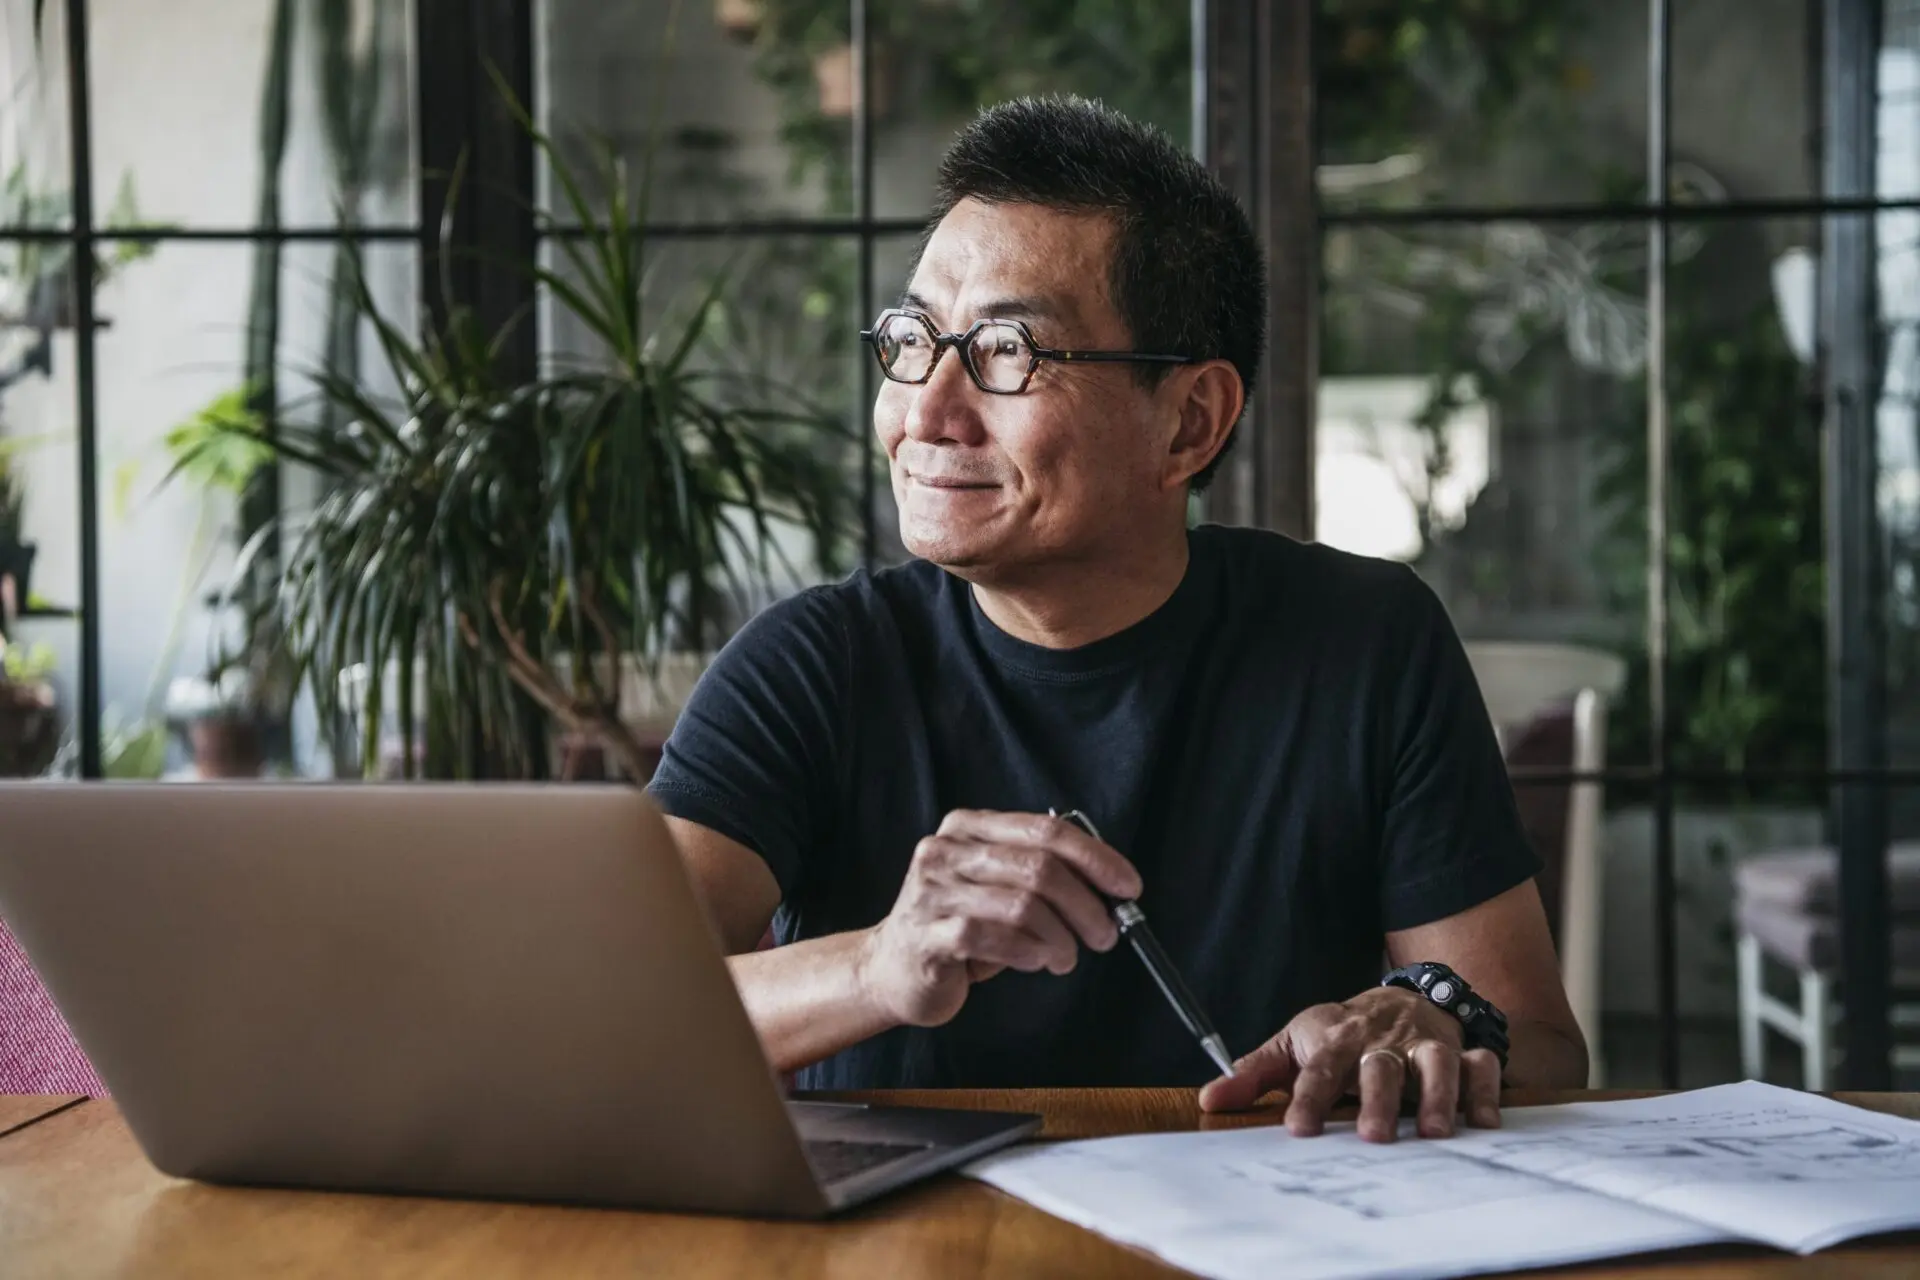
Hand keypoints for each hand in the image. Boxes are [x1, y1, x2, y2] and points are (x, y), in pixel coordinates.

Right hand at [856, 809, 1142, 1028]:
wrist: (892, 968)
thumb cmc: (958, 926)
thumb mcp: (997, 887)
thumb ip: (1041, 875)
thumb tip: (1110, 888)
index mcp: (969, 828)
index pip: (1045, 830)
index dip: (1095, 858)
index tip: (1128, 887)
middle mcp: (946, 851)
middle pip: (1039, 867)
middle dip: (1086, 905)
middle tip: (1106, 934)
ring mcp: (932, 892)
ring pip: (1022, 906)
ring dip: (1060, 938)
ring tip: (1066, 956)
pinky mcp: (927, 935)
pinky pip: (993, 939)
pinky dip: (1028, 952)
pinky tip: (1037, 962)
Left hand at [1197, 986, 1501, 1141]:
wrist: (1398, 997)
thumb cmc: (1340, 1032)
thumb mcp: (1293, 1043)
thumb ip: (1254, 1074)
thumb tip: (1210, 1100)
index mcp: (1336, 1039)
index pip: (1319, 1069)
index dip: (1308, 1098)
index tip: (1299, 1130)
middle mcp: (1382, 1041)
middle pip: (1380, 1066)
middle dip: (1378, 1100)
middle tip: (1373, 1137)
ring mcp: (1424, 1045)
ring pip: (1435, 1063)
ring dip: (1437, 1095)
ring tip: (1434, 1133)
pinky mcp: (1461, 1051)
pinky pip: (1480, 1066)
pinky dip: (1485, 1091)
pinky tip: (1484, 1123)